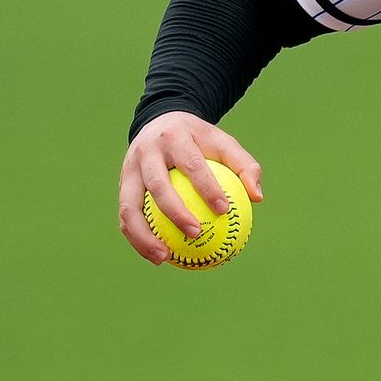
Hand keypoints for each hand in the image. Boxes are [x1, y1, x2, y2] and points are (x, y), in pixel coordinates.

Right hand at [119, 111, 262, 265]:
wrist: (160, 122)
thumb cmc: (199, 139)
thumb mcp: (224, 143)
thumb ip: (244, 166)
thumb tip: (257, 198)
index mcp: (175, 138)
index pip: (192, 163)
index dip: (208, 187)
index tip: (224, 210)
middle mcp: (147, 153)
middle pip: (158, 185)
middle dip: (175, 212)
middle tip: (196, 234)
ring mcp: (129, 170)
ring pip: (130, 206)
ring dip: (144, 235)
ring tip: (164, 258)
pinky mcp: (122, 185)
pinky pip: (126, 216)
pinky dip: (137, 237)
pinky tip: (157, 255)